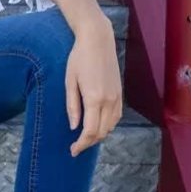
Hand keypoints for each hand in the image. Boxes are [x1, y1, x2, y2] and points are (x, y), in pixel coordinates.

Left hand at [65, 17, 122, 156]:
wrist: (98, 40)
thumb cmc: (78, 58)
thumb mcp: (69, 81)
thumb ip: (72, 106)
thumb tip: (74, 127)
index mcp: (94, 98)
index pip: (90, 131)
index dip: (81, 144)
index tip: (72, 151)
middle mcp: (109, 100)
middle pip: (102, 132)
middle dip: (89, 143)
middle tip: (76, 147)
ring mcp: (117, 97)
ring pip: (111, 126)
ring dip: (99, 135)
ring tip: (84, 137)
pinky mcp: (120, 93)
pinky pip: (117, 116)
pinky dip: (108, 125)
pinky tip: (98, 125)